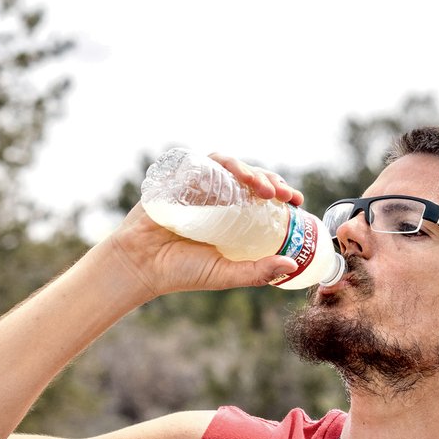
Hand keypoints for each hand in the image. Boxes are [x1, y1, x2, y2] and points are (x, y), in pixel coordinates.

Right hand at [106, 155, 301, 297]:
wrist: (140, 266)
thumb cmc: (181, 272)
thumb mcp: (225, 274)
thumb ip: (257, 272)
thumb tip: (291, 265)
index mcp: (232, 216)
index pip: (262, 196)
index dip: (281, 193)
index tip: (297, 202)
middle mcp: (217, 197)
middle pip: (250, 177)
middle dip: (270, 180)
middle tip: (283, 195)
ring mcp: (198, 186)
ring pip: (229, 165)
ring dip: (248, 171)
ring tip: (261, 187)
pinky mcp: (178, 179)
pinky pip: (202, 163)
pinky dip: (220, 166)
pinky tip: (233, 176)